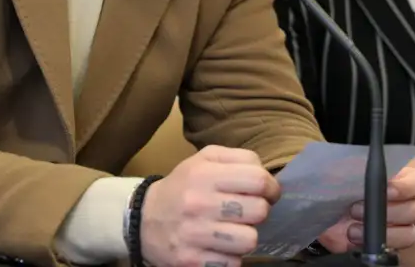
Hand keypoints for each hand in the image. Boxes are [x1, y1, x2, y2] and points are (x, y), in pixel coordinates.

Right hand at [140, 145, 279, 266]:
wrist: (142, 219)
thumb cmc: (183, 186)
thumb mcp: (204, 159)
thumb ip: (239, 158)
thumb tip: (267, 176)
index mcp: (204, 173)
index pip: (258, 180)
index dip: (271, 188)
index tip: (268, 193)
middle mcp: (198, 203)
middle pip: (259, 211)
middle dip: (260, 212)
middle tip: (249, 212)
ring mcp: (194, 235)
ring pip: (249, 240)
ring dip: (247, 236)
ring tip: (235, 230)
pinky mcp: (190, 262)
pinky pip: (232, 263)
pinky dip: (231, 257)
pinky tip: (220, 247)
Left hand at [316, 156, 414, 252]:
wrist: (312, 205)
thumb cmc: (330, 181)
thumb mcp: (342, 167)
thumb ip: (360, 164)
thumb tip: (372, 158)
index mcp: (396, 179)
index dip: (405, 188)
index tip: (386, 190)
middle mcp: (399, 202)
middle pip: (414, 210)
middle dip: (387, 211)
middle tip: (356, 208)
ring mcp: (394, 225)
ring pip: (409, 232)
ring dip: (384, 231)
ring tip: (354, 227)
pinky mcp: (384, 244)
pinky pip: (394, 250)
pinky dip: (376, 245)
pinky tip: (355, 237)